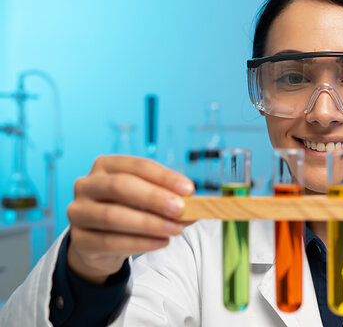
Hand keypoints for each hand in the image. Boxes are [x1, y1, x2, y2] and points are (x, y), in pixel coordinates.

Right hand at [67, 155, 193, 283]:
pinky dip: (140, 242)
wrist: (99, 244)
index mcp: (106, 166)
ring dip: (150, 223)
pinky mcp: (79, 240)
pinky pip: (111, 241)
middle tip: (180, 209)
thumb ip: (169, 200)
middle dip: (154, 197)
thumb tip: (196, 207)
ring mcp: (79, 212)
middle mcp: (87, 185)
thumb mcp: (148, 202)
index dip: (164, 176)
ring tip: (175, 230)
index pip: (137, 166)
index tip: (189, 189)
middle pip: (120, 186)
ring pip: (113, 216)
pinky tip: (161, 242)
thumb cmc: (128, 212)